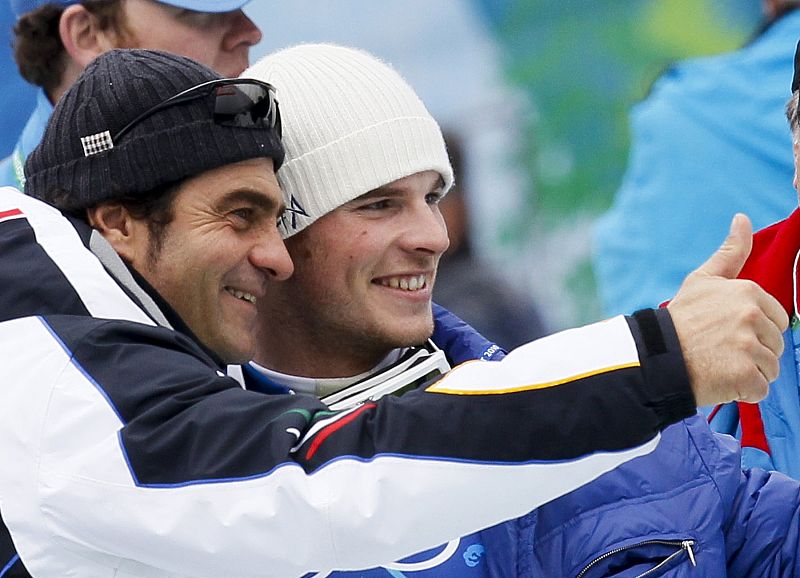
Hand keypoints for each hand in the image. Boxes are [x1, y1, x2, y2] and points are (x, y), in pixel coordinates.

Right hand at [667, 214, 788, 405]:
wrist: (655, 357)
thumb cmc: (679, 320)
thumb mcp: (702, 280)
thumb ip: (730, 252)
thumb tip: (742, 217)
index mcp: (749, 292)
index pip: (775, 321)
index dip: (752, 331)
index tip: (723, 333)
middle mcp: (752, 316)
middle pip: (775, 345)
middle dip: (752, 353)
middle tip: (718, 351)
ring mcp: (749, 346)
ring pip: (770, 369)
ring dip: (747, 373)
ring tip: (717, 365)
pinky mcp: (745, 374)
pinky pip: (760, 389)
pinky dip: (742, 391)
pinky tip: (719, 380)